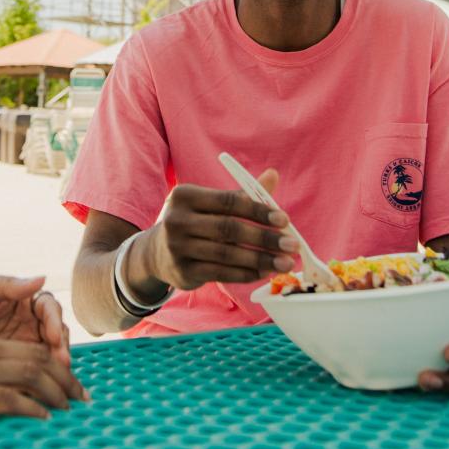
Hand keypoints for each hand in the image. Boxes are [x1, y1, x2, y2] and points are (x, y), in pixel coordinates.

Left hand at [0, 273, 74, 370]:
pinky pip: (34, 369)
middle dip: (61, 346)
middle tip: (61, 362)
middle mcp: (31, 320)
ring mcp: (25, 342)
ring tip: (56, 378)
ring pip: (50, 353)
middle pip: (56, 332)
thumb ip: (9, 285)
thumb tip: (42, 278)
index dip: (55, 321)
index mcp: (25, 299)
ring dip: (56, 364)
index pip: (49, 308)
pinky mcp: (16, 361)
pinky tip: (41, 388)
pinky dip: (41, 378)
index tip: (54, 336)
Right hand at [0, 317, 87, 421]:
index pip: (25, 345)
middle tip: (81, 395)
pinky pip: (5, 400)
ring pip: (26, 378)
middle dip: (63, 378)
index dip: (54, 360)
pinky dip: (29, 408)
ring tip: (68, 406)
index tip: (69, 376)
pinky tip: (41, 415)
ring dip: (53, 394)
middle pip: (34, 359)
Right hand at [132, 169, 296, 295]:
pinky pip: (221, 273)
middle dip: (265, 238)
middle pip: (229, 229)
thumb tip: (273, 175)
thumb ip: (242, 193)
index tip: (284, 220)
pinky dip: (246, 273)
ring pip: (227, 254)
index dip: (258, 210)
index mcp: (185, 195)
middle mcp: (177, 220)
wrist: (156, 252)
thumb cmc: (195, 221)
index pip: (229, 201)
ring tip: (285, 263)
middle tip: (292, 245)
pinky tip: (264, 272)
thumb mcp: (212, 204)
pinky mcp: (182, 271)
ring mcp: (177, 247)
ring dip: (260, 260)